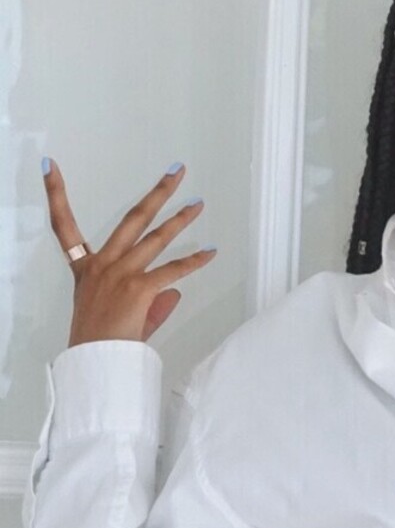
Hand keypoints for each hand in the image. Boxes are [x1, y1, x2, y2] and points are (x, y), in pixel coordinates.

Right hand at [43, 159, 216, 347]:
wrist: (94, 361)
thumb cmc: (100, 341)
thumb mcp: (116, 312)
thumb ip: (150, 299)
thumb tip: (175, 289)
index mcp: (87, 268)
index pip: (63, 225)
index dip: (55, 194)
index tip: (50, 167)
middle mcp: (102, 265)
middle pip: (132, 219)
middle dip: (157, 193)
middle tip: (176, 173)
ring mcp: (121, 274)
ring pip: (156, 238)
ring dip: (180, 219)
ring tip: (198, 204)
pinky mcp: (139, 288)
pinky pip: (173, 270)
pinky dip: (194, 261)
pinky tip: (210, 252)